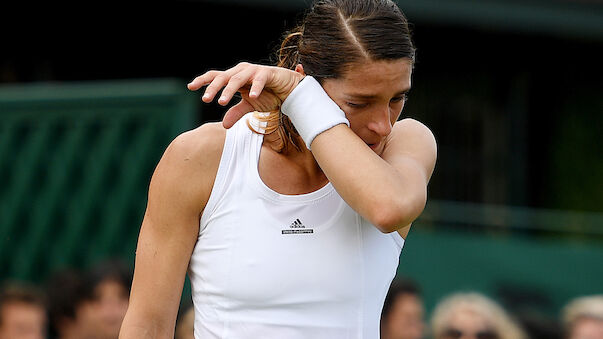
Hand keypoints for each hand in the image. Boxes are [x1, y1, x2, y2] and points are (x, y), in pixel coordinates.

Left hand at [187, 62, 303, 128]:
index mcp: (235, 77)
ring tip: (221, 102)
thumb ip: (236, 112)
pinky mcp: (267, 73)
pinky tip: (252, 95)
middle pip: (223, 77)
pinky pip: (259, 80)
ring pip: (237, 79)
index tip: (190, 87)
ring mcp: (254, 71)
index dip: (203, 81)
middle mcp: (241, 71)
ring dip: (228, 90)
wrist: (288, 89)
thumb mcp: (249, 106)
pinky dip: (255, 87)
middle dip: (213, 88)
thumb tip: (224, 125)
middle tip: (206, 99)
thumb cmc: (268, 94)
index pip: (216, 76)